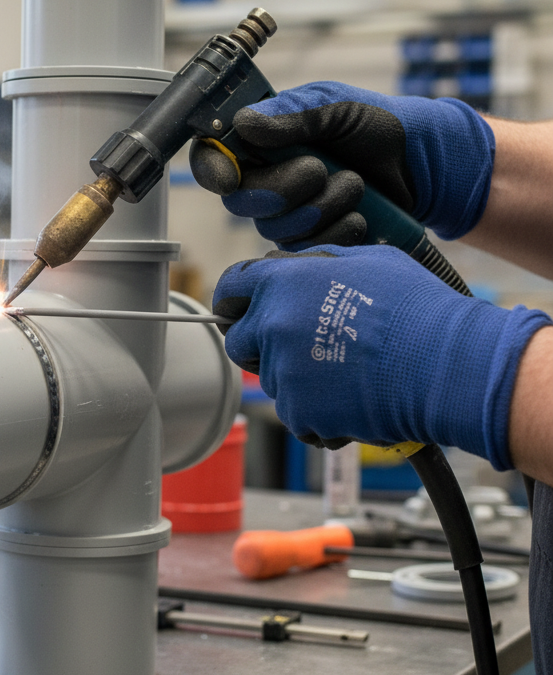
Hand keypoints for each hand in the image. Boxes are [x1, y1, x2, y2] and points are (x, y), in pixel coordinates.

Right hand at [190, 81, 494, 246]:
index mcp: (262, 141)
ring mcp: (286, 215)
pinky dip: (336, 230)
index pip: (213, 158)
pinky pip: (305, 249)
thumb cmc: (381, 127)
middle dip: (282, 189)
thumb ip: (292, 114)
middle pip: (241, 201)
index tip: (232, 177)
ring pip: (274, 228)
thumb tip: (244, 124)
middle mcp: (266, 179)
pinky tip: (359, 214)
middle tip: (319, 169)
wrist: (425, 166)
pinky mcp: (309, 242)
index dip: (214, 170)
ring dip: (319, 207)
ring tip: (355, 185)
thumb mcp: (338, 106)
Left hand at [213, 244, 549, 467]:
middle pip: (238, 342)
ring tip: (348, 372)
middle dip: (259, 345)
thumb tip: (294, 269)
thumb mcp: (366, 261)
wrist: (443, 365)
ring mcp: (282, 371)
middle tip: (298, 348)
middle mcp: (272, 325)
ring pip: (274, 380)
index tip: (237, 310)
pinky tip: (354, 399)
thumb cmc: (414, 309)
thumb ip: (316, 265)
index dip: (233, 300)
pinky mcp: (298, 411)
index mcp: (282, 283)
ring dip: (299, 380)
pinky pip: (297, 414)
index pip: (231, 288)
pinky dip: (319, 413)